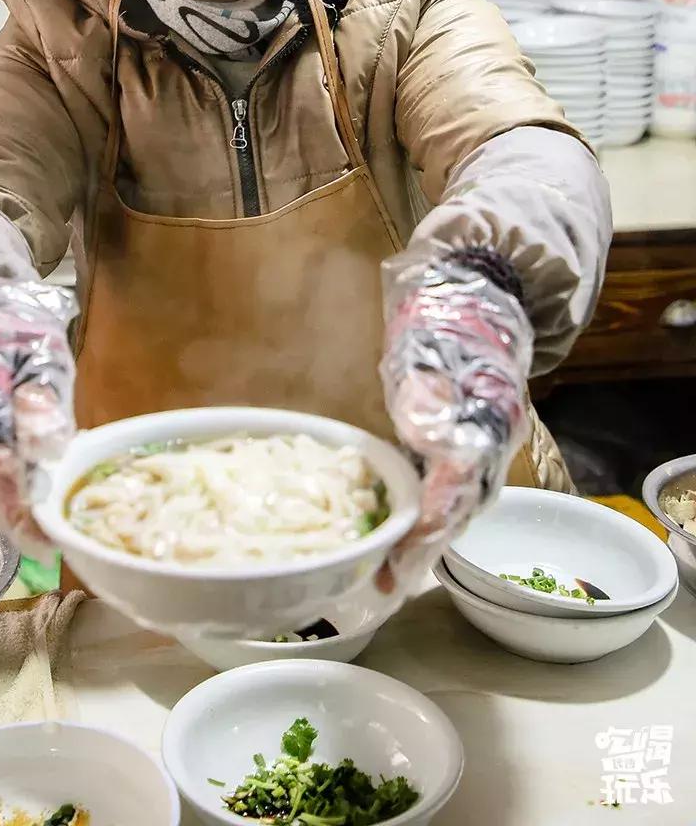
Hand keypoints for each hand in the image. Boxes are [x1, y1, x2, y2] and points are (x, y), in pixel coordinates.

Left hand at [378, 253, 532, 594]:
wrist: (478, 294)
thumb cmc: (444, 315)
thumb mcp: (427, 342)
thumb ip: (424, 387)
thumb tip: (421, 425)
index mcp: (485, 418)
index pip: (456, 484)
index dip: (428, 525)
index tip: (402, 558)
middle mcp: (492, 440)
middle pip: (459, 507)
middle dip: (424, 550)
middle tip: (386, 584)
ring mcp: (486, 445)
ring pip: (457, 504)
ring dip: (425, 541)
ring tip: (388, 575)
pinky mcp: (471, 446)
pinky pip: (450, 490)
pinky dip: (428, 518)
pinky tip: (400, 537)